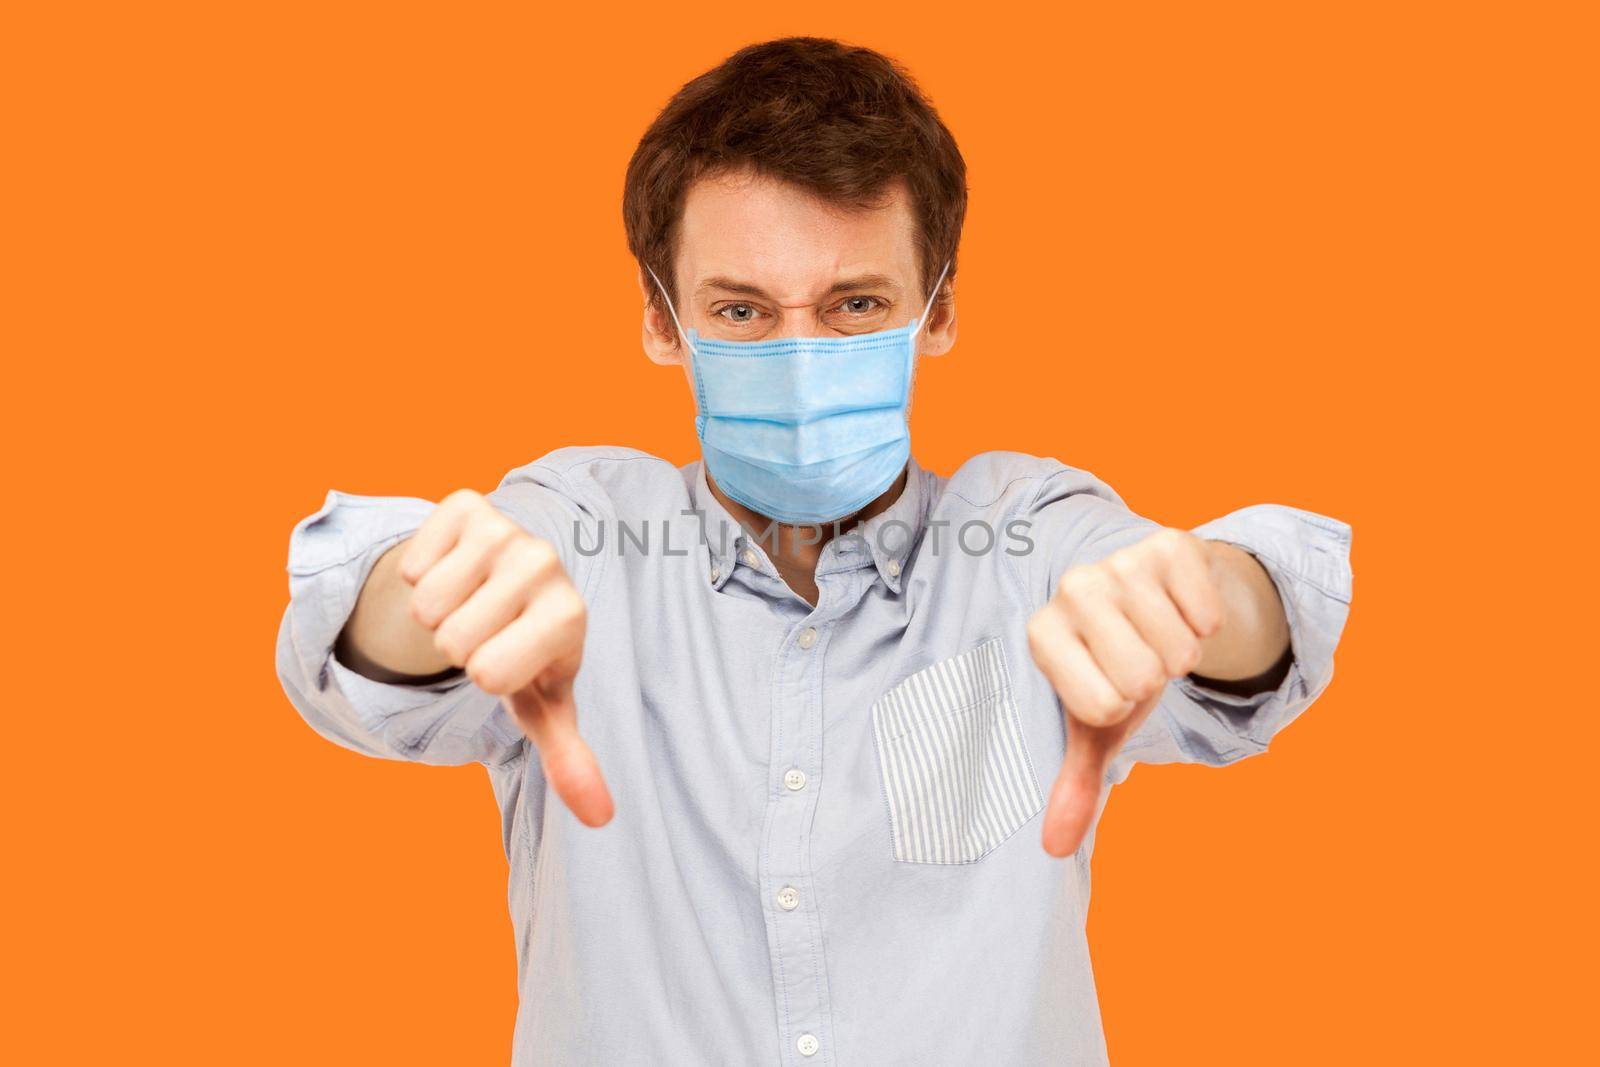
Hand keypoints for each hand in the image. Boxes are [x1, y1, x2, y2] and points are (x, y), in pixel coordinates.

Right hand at [398, 489, 613, 827]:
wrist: (513, 583)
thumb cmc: (531, 655)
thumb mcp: (546, 706)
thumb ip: (571, 758)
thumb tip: (601, 818)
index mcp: (570, 615)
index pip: (488, 671)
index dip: (486, 675)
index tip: (511, 661)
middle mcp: (546, 562)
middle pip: (452, 638)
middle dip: (459, 645)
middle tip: (487, 631)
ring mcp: (507, 529)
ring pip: (425, 602)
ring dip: (437, 612)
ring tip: (472, 604)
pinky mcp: (468, 503)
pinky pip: (411, 562)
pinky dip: (421, 574)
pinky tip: (455, 572)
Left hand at [1026, 528, 1223, 856]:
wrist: (1152, 595)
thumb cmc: (1114, 666)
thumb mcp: (1097, 724)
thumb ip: (1076, 784)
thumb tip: (1055, 850)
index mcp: (1042, 635)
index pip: (1100, 705)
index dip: (1120, 705)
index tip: (1111, 683)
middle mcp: (1070, 589)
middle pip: (1143, 677)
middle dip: (1155, 678)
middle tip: (1140, 658)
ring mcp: (1118, 561)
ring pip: (1180, 650)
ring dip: (1182, 651)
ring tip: (1158, 633)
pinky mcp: (1167, 542)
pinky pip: (1207, 612)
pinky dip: (1207, 620)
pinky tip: (1182, 606)